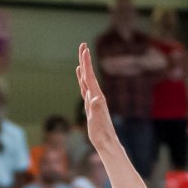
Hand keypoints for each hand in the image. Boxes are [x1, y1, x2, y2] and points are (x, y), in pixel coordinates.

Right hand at [74, 43, 123, 159]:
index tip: (84, 49)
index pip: (90, 76)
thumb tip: (95, 97)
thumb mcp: (97, 120)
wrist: (106, 142)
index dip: (87, 62)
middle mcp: (96, 95)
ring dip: (84, 69)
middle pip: (88, 74)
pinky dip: (83, 82)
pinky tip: (82, 79)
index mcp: (97, 96)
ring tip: (81, 58)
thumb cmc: (101, 132)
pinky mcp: (91, 105)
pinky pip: (85, 89)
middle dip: (85, 60)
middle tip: (82, 45)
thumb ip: (96, 108)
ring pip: (87, 80)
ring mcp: (94, 100)